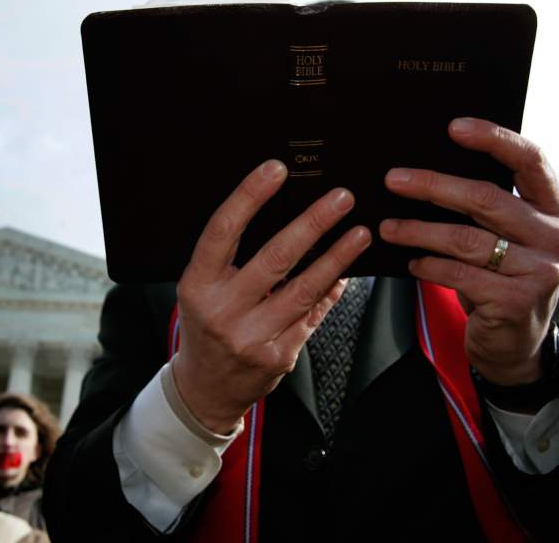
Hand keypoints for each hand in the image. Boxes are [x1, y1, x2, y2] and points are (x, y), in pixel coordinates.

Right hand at [173, 159, 371, 433]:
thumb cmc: (205, 327)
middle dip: (313, 223)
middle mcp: (222, 311)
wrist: (205, 389)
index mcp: (197, 285)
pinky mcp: (278, 356)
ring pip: (304, 289)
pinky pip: (313, 315)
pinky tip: (346, 271)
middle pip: (275, 258)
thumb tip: (282, 213)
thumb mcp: (201, 290)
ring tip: (361, 232)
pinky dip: (331, 290)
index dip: (250, 196)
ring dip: (337, 257)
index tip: (277, 168)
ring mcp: (252, 337)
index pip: (223, 231)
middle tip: (341, 197)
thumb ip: (229, 259)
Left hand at [379, 118, 558, 385]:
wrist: (514, 343)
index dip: (493, 139)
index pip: (530, 160)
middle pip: (486, 198)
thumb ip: (484, 209)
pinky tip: (410, 262)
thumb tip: (422, 172)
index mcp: (554, 209)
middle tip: (392, 180)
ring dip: (418, 231)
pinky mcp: (517, 301)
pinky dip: (428, 265)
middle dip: (433, 186)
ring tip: (387, 227)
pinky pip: (458, 274)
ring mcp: (540, 271)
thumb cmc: (499, 277)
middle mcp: (555, 237)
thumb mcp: (503, 239)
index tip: (453, 127)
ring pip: (465, 239)